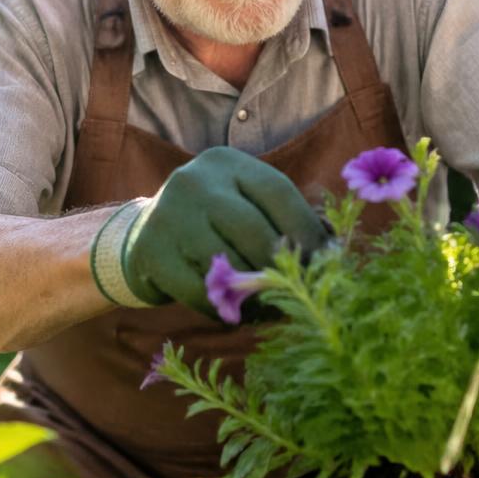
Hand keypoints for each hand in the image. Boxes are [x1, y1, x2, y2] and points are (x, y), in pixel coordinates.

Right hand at [121, 147, 327, 316]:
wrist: (145, 234)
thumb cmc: (215, 223)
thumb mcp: (246, 205)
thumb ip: (285, 220)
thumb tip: (333, 252)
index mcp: (227, 163)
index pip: (278, 192)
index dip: (307, 230)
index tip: (326, 261)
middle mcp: (194, 181)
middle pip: (254, 229)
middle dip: (283, 266)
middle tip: (302, 290)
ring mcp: (168, 215)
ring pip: (227, 263)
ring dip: (256, 293)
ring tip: (273, 306)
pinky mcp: (152, 253)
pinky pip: (200, 292)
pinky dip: (226, 309)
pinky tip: (239, 314)